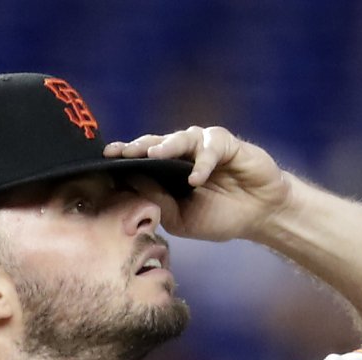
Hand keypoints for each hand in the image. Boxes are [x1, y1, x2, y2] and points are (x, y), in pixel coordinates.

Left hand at [103, 125, 294, 243]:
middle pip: (154, 144)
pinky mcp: (225, 143)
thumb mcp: (180, 219)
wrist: (258, 215)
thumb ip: (158, 201)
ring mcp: (202, 146)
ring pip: (179, 139)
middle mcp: (181, 154)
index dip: (123, 160)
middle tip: (120, 152)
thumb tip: (130, 184)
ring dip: (166, 146)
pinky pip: (210, 148)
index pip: (140, 162)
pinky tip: (196, 179)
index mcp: (166, 172)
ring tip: (153, 156)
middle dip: (136, 147)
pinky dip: (202, 163)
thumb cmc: (219, 216)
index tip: (103, 162)